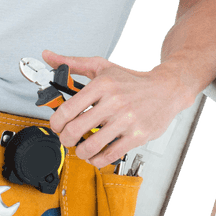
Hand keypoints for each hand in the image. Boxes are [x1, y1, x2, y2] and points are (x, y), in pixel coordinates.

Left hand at [41, 49, 185, 167]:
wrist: (167, 89)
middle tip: (68, 139)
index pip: (67, 110)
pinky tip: (97, 154)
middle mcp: (115, 101)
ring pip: (90, 147)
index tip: (57, 126)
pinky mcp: (137, 135)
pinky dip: (97, 159)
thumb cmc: (132, 81)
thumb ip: (73, 63)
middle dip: (65, 139)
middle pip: (75, 131)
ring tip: (83, 148)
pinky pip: (109, 156)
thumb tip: (48, 56)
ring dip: (80, 152)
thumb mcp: (102, 67)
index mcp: (103, 84)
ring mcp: (127, 119)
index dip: (55, 123)